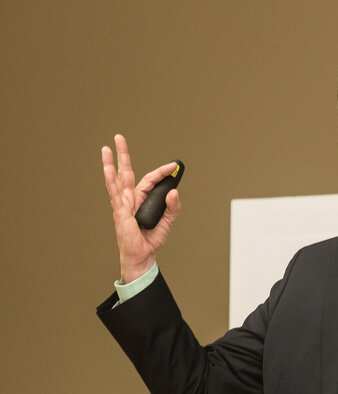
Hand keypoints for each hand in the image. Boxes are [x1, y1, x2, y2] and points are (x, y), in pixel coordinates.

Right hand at [102, 133, 181, 283]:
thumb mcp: (168, 222)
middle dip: (123, 154)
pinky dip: (111, 180)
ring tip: (107, 147)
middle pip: (127, 172)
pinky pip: (115, 194)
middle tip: (119, 137)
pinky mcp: (120, 212)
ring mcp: (123, 204)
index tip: (173, 166)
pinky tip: (108, 168)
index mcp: (141, 199)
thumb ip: (173, 207)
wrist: (143, 256)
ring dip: (112, 163)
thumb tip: (174, 191)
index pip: (151, 180)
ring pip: (117, 180)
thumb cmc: (150, 240)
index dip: (162, 172)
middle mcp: (130, 199)